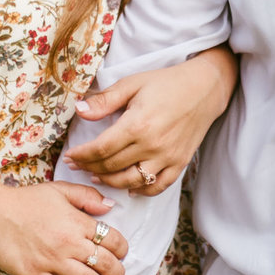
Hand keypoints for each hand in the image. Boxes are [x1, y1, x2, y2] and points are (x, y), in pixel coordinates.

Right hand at [0, 181, 127, 274]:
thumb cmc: (24, 200)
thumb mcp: (59, 189)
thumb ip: (87, 196)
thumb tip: (110, 207)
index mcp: (77, 222)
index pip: (111, 239)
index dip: (122, 248)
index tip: (122, 253)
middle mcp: (68, 243)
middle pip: (104, 263)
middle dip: (118, 272)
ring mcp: (51, 261)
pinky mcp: (34, 274)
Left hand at [68, 48, 236, 193]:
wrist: (204, 89)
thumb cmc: (166, 83)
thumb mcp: (132, 84)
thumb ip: (105, 100)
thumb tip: (79, 111)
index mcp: (138, 124)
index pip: (101, 149)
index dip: (82, 156)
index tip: (70, 156)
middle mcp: (152, 145)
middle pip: (112, 167)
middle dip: (89, 168)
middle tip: (77, 166)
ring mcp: (167, 157)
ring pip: (131, 181)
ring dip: (110, 182)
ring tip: (96, 177)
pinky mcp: (180, 163)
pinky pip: (157, 186)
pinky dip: (141, 191)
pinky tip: (128, 187)